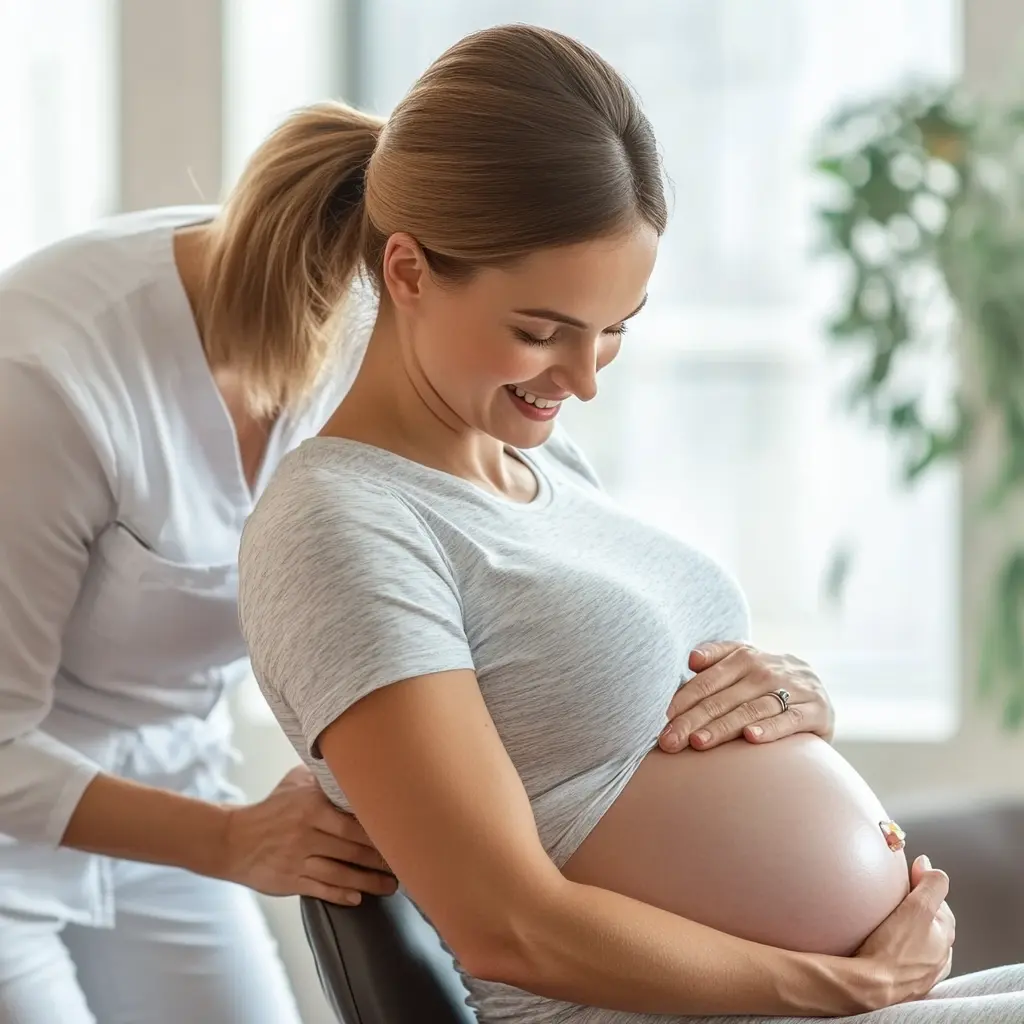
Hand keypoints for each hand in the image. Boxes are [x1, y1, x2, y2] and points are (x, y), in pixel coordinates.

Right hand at [220, 765, 398, 904]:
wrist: (233, 840)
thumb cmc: (270, 809)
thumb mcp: (294, 782)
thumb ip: (322, 776)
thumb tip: (354, 762)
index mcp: (312, 807)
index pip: (353, 820)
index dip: (379, 830)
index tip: (401, 834)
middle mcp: (306, 833)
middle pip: (352, 848)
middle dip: (381, 858)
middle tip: (405, 863)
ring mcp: (298, 859)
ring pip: (340, 873)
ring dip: (368, 881)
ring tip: (391, 885)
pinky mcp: (290, 881)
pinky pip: (321, 889)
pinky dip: (341, 894)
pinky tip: (358, 898)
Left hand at [660, 642, 834, 751]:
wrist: (818, 690)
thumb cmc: (766, 681)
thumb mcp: (743, 661)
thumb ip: (716, 656)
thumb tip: (691, 659)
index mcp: (745, 656)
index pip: (707, 681)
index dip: (683, 700)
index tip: (663, 720)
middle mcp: (768, 669)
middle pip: (723, 698)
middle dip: (693, 720)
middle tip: (669, 742)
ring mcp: (795, 689)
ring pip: (752, 709)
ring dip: (723, 727)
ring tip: (698, 742)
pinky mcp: (817, 710)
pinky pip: (790, 720)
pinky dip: (770, 728)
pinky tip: (750, 738)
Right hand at [849, 855, 954, 1010]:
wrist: (869, 986)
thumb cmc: (893, 949)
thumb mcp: (918, 908)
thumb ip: (931, 885)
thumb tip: (931, 866)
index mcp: (945, 936)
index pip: (938, 902)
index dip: (923, 885)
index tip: (905, 874)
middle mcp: (939, 957)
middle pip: (928, 922)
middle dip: (914, 907)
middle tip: (892, 896)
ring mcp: (922, 973)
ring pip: (917, 942)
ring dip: (906, 929)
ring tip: (886, 920)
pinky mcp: (903, 983)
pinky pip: (903, 959)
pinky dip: (898, 949)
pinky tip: (883, 944)